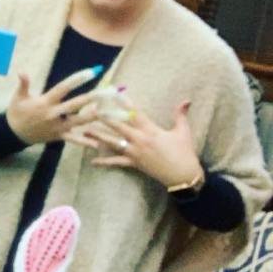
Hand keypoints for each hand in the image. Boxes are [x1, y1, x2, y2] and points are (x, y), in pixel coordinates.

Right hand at [5, 68, 103, 145]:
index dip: (77, 79)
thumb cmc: (16, 112)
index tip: (91, 72)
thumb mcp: (18, 97)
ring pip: (78, 121)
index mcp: (45, 102)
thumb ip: (23, 84)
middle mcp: (53, 114)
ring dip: (94, 116)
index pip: (63, 88)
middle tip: (108, 91)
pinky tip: (97, 143)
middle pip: (76, 104)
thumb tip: (22, 72)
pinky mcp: (58, 136)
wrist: (13, 133)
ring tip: (108, 112)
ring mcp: (57, 126)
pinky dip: (84, 142)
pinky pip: (73, 139)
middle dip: (92, 97)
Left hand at [71, 100, 203, 188]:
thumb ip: (181, 115)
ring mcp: (135, 152)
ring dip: (99, 137)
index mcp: (151, 130)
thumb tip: (186, 100)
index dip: (125, 104)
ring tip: (86, 131)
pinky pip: (116, 162)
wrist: (183, 176)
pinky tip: (92, 161)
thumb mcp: (183, 132)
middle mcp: (140, 140)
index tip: (115, 95)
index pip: (136, 114)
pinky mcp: (133, 164)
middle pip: (119, 127)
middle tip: (93, 111)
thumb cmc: (184, 152)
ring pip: (114, 143)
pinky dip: (105, 162)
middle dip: (106, 118)